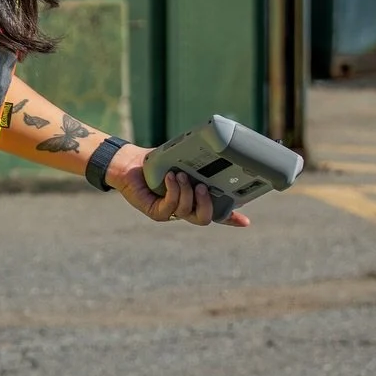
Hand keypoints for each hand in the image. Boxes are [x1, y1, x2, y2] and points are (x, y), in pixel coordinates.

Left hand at [104, 146, 250, 227]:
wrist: (130, 163)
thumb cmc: (156, 162)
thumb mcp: (182, 162)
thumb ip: (197, 165)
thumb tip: (215, 152)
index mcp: (194, 198)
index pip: (216, 212)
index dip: (231, 219)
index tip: (246, 222)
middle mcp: (184, 208)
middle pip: (205, 218)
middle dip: (207, 204)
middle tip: (202, 187)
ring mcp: (170, 213)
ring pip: (187, 212)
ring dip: (186, 192)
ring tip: (181, 175)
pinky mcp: (156, 212)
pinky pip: (170, 206)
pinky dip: (173, 191)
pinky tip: (170, 178)